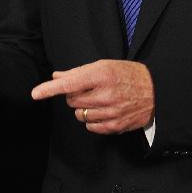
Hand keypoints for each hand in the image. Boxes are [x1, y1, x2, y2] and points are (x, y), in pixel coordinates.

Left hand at [31, 59, 153, 134]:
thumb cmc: (128, 75)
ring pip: (79, 114)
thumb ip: (79, 72)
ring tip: (98, 100)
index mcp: (102, 75)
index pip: (70, 83)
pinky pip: (90, 126)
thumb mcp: (104, 66)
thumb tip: (56, 77)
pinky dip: (92, 119)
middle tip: (88, 89)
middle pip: (71, 100)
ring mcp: (111, 112)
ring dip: (83, 108)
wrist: (156, 91)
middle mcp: (106, 94)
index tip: (35, 94)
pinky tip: (104, 111)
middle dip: (74, 95)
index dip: (50, 89)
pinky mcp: (115, 126)